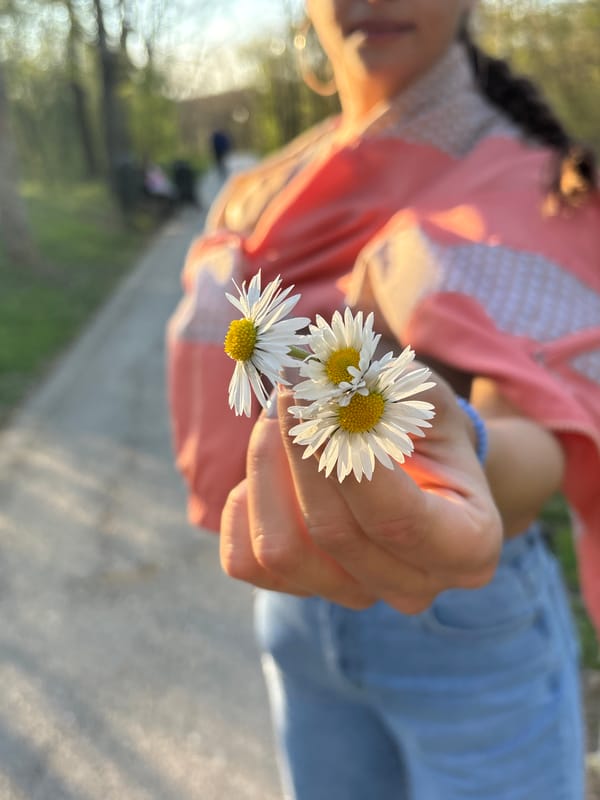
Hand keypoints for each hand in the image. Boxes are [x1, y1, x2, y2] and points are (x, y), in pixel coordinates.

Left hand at [220, 371, 502, 613]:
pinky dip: (245, 503)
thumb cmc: (424, 427)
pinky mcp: (301, 591)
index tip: (317, 397)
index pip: (397, 518)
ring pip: (280, 550)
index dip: (347, 457)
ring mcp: (355, 595)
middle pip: (333, 533)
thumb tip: (319, 377)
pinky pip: (244, 558)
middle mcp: (413, 586)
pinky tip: (270, 466)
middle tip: (287, 389)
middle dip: (299, 451)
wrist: (416, 464)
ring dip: (266, 472)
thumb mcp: (422, 397)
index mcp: (468, 545)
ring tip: (277, 419)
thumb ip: (384, 390)